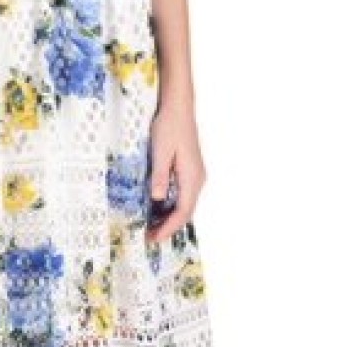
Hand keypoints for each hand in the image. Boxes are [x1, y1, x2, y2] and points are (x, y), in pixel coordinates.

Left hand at [146, 101, 205, 242]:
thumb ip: (160, 175)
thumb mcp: (161, 151)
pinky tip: (158, 210)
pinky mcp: (190, 171)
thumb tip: (157, 198)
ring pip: (185, 205)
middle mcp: (197, 180)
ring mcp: (195, 176)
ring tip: (151, 228)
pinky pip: (183, 196)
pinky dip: (171, 207)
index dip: (168, 227)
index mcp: (192, 177)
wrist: (178, 109)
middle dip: (168, 227)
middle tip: (149, 238)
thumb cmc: (169, 127)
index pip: (183, 211)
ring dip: (170, 218)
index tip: (154, 238)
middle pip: (186, 212)